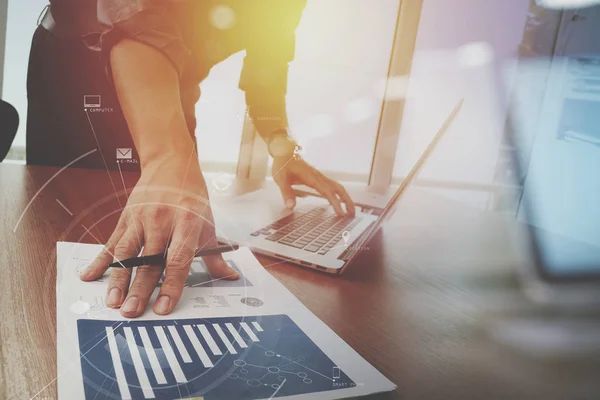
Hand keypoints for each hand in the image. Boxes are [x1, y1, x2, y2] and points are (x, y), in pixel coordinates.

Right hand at [80, 153, 238, 317]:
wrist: (171, 163)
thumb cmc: (193, 197)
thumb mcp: (208, 223)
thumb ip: (215, 255)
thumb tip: (231, 276)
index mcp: (187, 223)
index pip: (178, 260)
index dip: (170, 286)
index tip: (163, 308)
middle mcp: (162, 221)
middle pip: (149, 261)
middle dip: (140, 289)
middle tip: (132, 312)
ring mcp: (141, 219)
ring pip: (127, 253)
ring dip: (118, 279)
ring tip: (113, 301)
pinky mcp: (126, 217)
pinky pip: (112, 242)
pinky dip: (100, 260)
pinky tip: (90, 276)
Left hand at [272, 155, 354, 215]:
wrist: (284, 150)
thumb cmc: (283, 164)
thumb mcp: (280, 179)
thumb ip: (286, 192)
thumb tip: (291, 206)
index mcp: (311, 178)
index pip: (327, 192)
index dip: (336, 203)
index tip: (341, 213)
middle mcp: (318, 177)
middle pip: (339, 188)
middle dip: (347, 201)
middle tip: (352, 214)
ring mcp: (319, 176)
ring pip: (337, 187)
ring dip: (345, 198)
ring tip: (349, 210)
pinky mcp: (318, 177)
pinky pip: (332, 186)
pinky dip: (339, 194)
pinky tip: (338, 201)